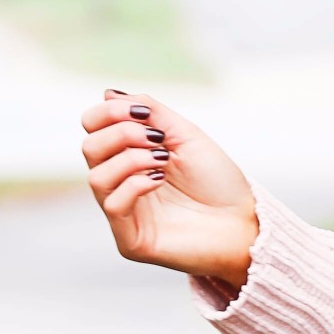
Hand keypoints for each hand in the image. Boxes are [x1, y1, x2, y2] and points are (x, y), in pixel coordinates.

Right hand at [80, 87, 257, 285]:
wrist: (244, 221)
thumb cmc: (218, 181)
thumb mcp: (184, 134)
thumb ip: (149, 112)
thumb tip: (107, 93)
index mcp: (128, 156)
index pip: (92, 127)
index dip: (108, 112)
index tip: (142, 113)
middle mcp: (120, 183)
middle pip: (90, 148)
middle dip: (122, 133)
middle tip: (158, 139)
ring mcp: (124, 213)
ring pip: (96, 176)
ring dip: (130, 159)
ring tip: (163, 160)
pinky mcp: (131, 240)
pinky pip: (112, 204)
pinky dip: (135, 184)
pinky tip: (159, 180)